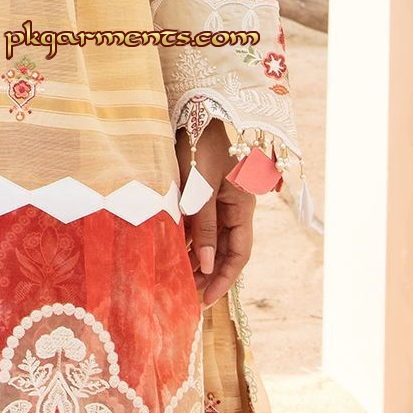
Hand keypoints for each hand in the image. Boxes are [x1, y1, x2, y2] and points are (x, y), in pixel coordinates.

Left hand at [175, 117, 255, 308]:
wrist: (196, 111)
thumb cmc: (201, 145)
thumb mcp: (201, 187)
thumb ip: (204, 224)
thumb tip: (204, 264)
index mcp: (242, 206)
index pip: (239, 253)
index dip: (224, 279)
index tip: (206, 300)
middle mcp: (235, 207)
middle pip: (225, 250)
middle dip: (207, 275)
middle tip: (185, 297)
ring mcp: (220, 201)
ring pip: (211, 240)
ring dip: (195, 260)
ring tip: (175, 281)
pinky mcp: (204, 194)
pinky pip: (200, 225)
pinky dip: (188, 242)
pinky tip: (171, 254)